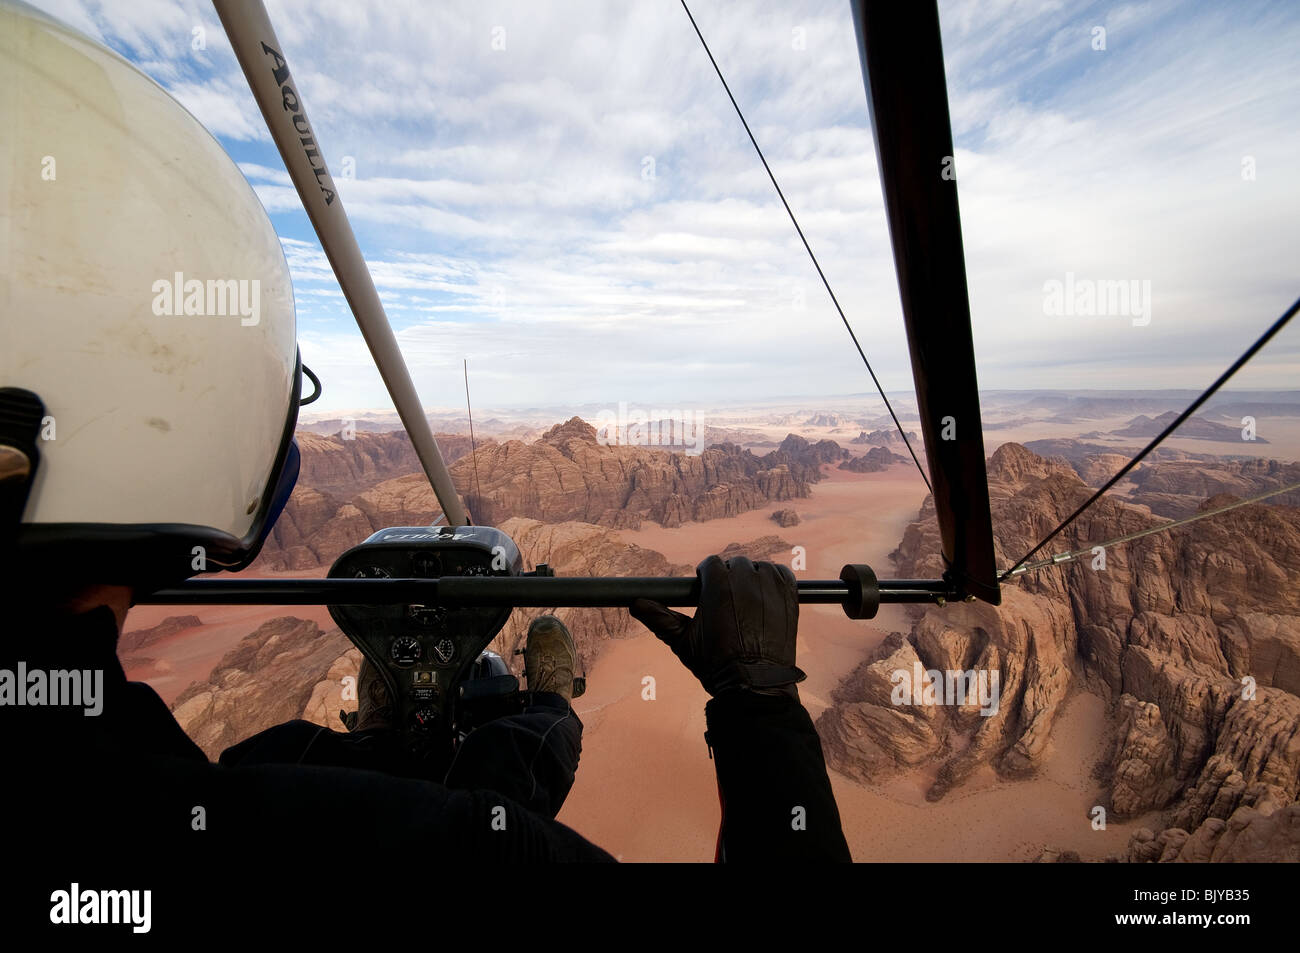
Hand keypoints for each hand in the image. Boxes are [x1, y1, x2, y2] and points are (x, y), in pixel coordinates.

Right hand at [630, 555, 804, 697]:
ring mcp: (770, 588)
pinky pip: (782, 574)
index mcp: (717, 586)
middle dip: (730, 579)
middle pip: (736, 564)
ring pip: (759, 568)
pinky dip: (775, 581)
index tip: (708, 592)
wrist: (754, 685)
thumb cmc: (716, 665)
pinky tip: (767, 598)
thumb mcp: (683, 642)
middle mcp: (744, 581)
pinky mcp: (790, 597)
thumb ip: (659, 618)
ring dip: (753, 580)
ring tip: (748, 604)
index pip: (711, 564)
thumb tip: (636, 604)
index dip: (707, 578)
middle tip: (728, 602)